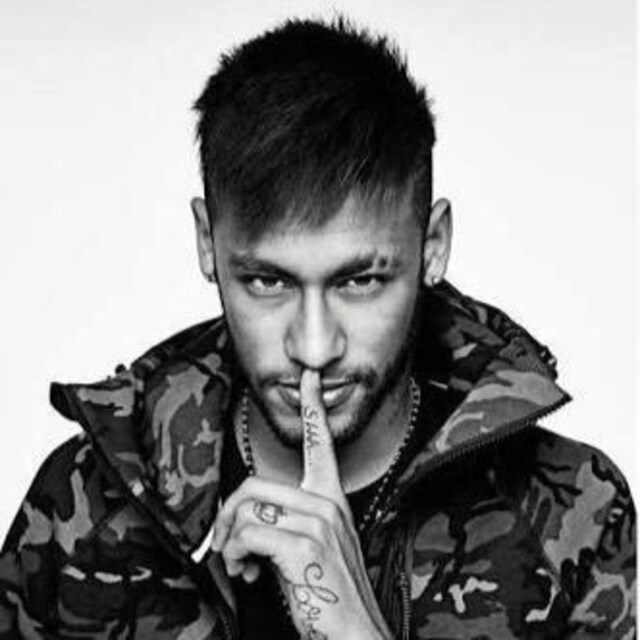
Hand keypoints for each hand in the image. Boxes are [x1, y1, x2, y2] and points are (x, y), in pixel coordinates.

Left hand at [211, 370, 391, 639]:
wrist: (356, 634)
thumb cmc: (331, 594)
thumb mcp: (314, 548)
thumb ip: (288, 523)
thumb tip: (247, 521)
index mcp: (331, 498)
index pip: (321, 441)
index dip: (313, 405)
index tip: (309, 375)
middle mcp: (326, 503)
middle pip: (253, 485)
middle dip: (228, 518)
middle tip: (229, 546)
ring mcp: (318, 522)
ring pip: (247, 507)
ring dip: (230, 541)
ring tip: (241, 563)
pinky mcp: (304, 545)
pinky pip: (248, 533)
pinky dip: (236, 555)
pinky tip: (249, 573)